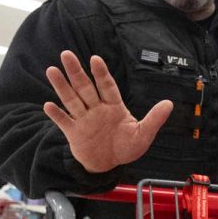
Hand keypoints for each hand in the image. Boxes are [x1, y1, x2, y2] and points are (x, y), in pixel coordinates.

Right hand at [43, 51, 171, 173]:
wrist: (111, 164)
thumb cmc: (127, 147)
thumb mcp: (143, 134)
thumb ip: (154, 119)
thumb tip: (169, 103)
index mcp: (114, 107)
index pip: (107, 86)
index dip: (101, 73)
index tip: (95, 58)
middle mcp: (97, 109)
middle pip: (85, 88)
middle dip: (76, 72)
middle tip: (66, 54)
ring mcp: (84, 120)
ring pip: (71, 100)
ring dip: (62, 86)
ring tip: (52, 70)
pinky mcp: (74, 133)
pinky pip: (64, 122)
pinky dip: (56, 115)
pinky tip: (48, 105)